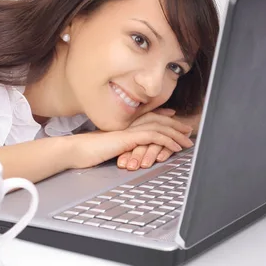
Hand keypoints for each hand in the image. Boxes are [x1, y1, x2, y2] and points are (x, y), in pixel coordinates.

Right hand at [69, 115, 193, 169]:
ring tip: (187, 141)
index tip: (173, 116)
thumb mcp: (108, 146)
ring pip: (159, 127)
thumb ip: (120, 144)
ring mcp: (129, 129)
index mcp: (124, 124)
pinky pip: (154, 137)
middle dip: (174, 124)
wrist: (77, 151)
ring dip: (176, 134)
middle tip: (188, 129)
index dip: (162, 115)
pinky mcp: (129, 137)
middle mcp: (128, 123)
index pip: (147, 116)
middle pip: (157, 119)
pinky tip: (176, 147)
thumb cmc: (88, 151)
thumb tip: (128, 148)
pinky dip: (167, 141)